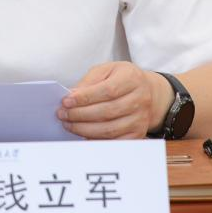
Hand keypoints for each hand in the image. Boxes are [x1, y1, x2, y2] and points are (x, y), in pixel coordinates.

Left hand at [58, 62, 172, 138]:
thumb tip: (72, 96)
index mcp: (132, 79)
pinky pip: (114, 142)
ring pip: (109, 129)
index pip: (107, 91)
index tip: (66, 101)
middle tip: (62, 114)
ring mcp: (140, 119)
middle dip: (80, 115)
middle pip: (107, 112)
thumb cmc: (122, 79)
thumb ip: (89, 81)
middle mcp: (140, 100)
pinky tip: (82, 136)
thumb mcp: (107, 70)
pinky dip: (96, 140)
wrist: (148, 93)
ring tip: (68, 124)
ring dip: (84, 129)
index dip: (85, 98)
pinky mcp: (137, 134)